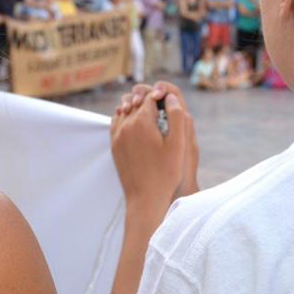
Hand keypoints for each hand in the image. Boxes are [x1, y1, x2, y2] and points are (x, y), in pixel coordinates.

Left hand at [111, 84, 190, 215]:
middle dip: (147, 100)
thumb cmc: (166, 172)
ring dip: (135, 108)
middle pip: (135, 101)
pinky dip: (125, 118)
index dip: (160, 96)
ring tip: (148, 112)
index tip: (167, 102)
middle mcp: (126, 125)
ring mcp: (117, 135)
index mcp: (142, 121)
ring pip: (124, 110)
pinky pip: (116, 122)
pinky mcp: (114, 145)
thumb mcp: (179, 144)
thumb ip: (176, 116)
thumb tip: (170, 97)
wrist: (145, 197)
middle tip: (159, 104)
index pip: (150, 96)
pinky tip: (135, 124)